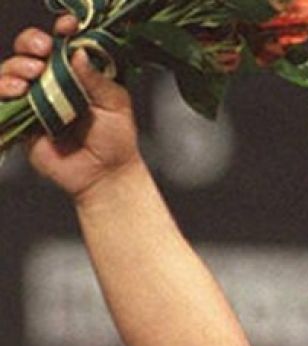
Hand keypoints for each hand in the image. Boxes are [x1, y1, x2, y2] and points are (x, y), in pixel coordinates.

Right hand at [0, 15, 141, 199]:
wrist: (104, 176)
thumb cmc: (115, 141)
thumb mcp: (114, 104)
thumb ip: (96, 78)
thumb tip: (78, 51)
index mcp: (78, 73)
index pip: (63, 43)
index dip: (61, 31)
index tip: (66, 26)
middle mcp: (53, 81)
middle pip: (30, 51)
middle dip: (32, 43)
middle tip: (43, 50)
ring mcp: (34, 99)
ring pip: (12, 70)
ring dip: (18, 65)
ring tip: (33, 73)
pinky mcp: (21, 119)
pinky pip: (2, 98)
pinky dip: (5, 88)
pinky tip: (19, 90)